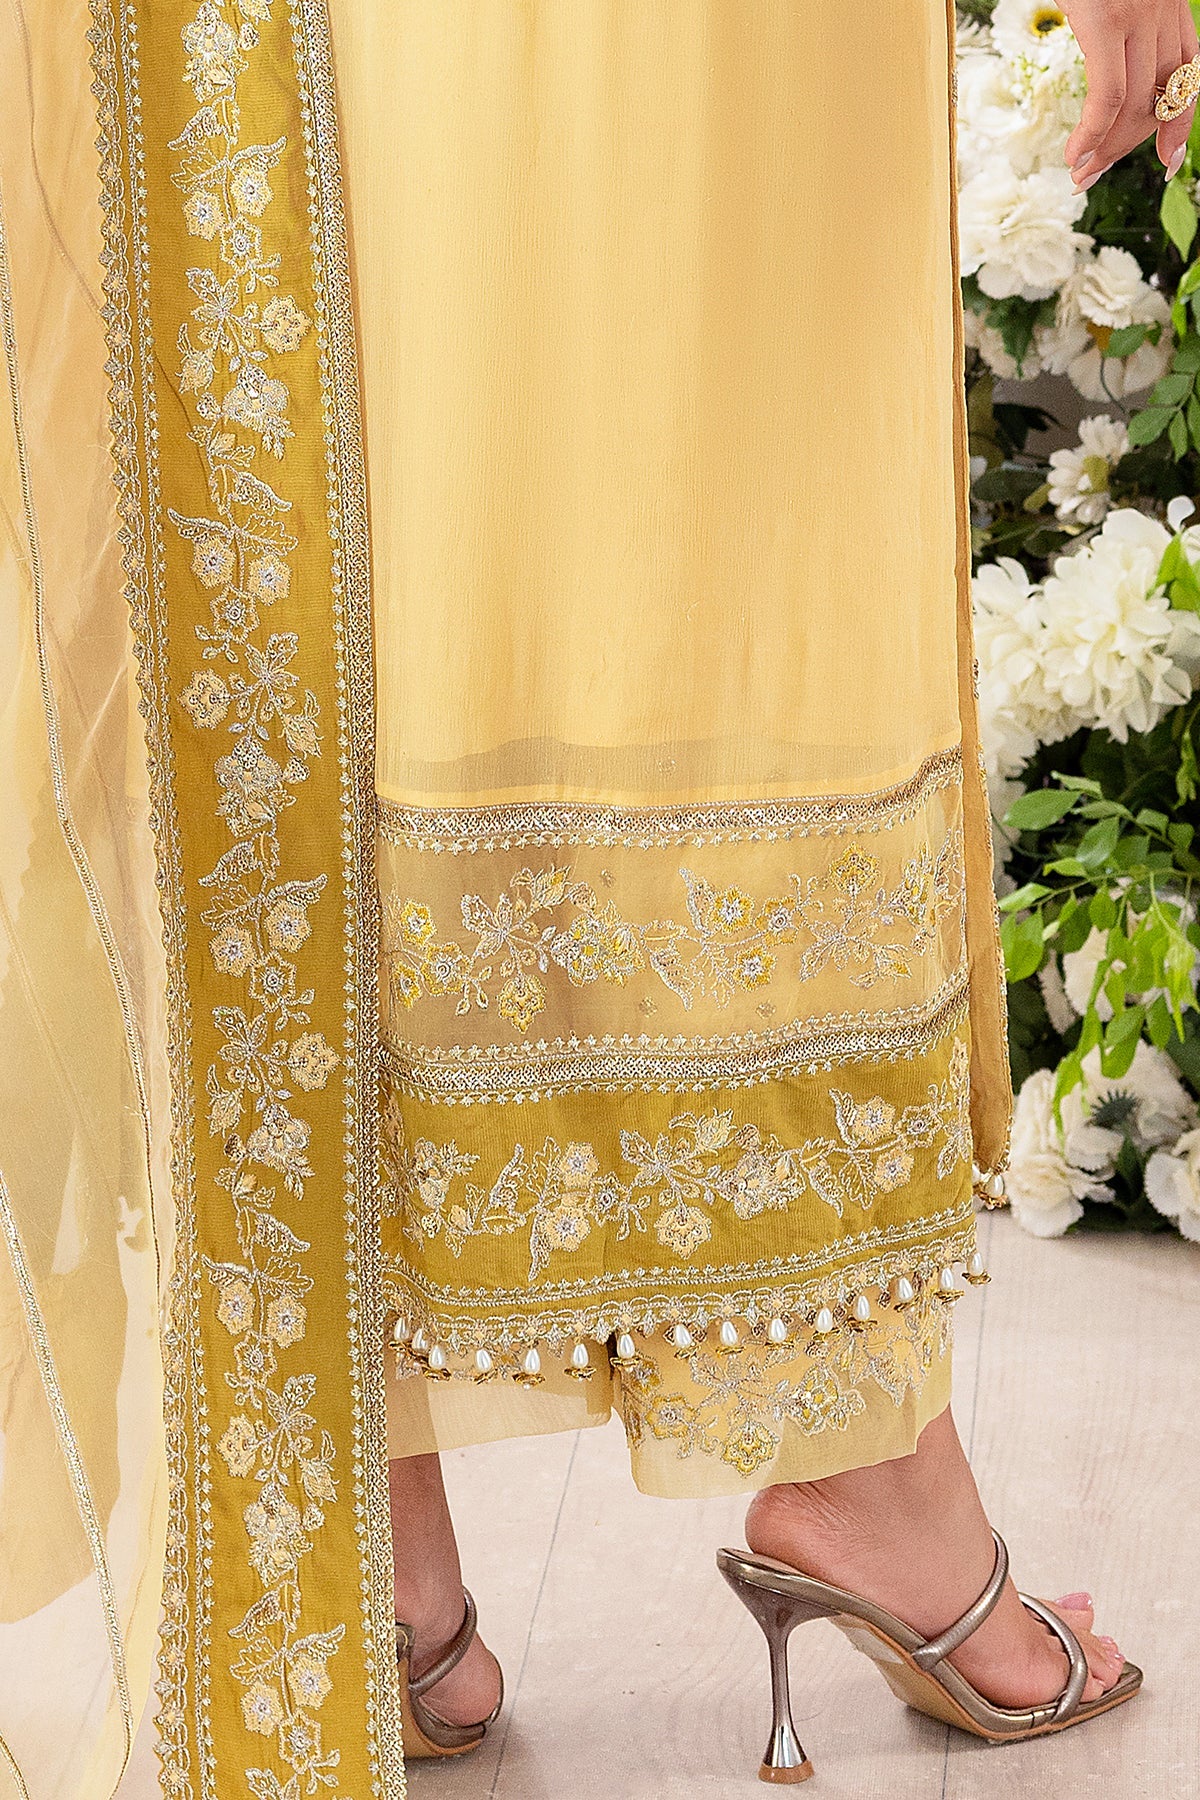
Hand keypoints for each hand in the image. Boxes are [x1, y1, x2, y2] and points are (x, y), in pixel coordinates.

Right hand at [1063, 0, 1198, 188]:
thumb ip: (1115, 16)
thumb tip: (1104, 51)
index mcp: (1168, 0)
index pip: (1187, 75)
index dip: (1178, 124)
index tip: (1167, 160)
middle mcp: (1164, 6)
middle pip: (1160, 98)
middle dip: (1128, 147)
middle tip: (1092, 175)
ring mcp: (1139, 13)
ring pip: (1137, 104)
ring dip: (1106, 150)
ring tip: (1079, 174)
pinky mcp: (1107, 20)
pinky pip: (1109, 94)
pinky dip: (1092, 133)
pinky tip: (1075, 154)